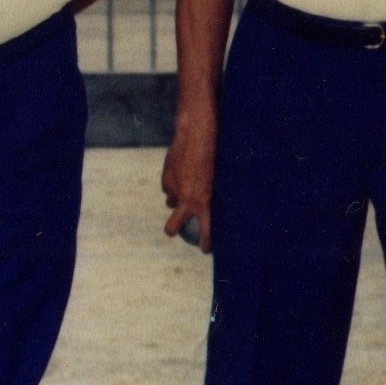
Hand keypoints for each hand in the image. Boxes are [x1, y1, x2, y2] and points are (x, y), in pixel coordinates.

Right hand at [159, 119, 213, 250]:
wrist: (196, 135)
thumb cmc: (215, 155)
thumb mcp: (219, 178)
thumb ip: (212, 193)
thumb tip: (213, 202)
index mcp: (204, 202)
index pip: (204, 231)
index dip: (205, 243)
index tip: (205, 249)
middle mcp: (186, 199)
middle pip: (172, 225)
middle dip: (172, 230)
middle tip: (174, 231)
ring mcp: (174, 189)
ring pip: (170, 202)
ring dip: (174, 200)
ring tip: (181, 192)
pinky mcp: (166, 177)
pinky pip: (167, 187)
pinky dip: (171, 184)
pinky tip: (179, 176)